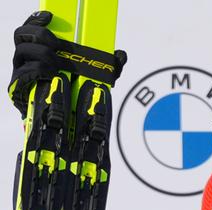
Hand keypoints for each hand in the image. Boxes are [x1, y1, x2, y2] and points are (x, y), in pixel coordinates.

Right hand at [7, 11, 127, 118]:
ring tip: (58, 64)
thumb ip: (104, 65)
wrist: (56, 120)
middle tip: (59, 45)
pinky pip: (26, 74)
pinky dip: (40, 72)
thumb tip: (121, 56)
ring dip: (44, 55)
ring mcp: (21, 72)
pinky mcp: (20, 88)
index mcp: (39, 51)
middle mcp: (26, 58)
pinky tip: (52, 74)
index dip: (37, 20)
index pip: (31, 29)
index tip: (51, 18)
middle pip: (24, 36)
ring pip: (24, 52)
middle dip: (43, 37)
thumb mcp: (88, 76)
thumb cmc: (70, 93)